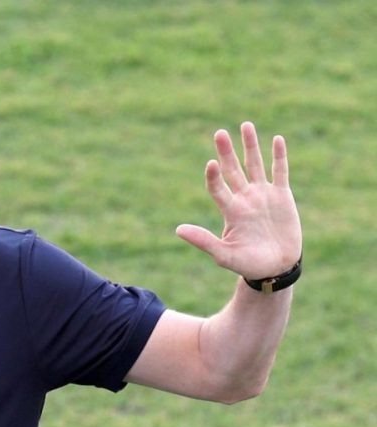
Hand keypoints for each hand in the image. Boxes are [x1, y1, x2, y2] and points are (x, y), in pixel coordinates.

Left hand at [176, 122, 301, 279]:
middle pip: (233, 169)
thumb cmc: (248, 263)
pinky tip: (276, 139)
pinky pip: (280, 171)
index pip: (217, 187)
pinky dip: (279, 156)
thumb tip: (178, 230)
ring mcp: (263, 195)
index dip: (213, 176)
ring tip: (245, 125)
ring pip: (255, 164)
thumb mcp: (224, 254)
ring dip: (250, 145)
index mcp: (230, 210)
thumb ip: (204, 241)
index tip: (210, 164)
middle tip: (219, 132)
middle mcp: (244, 198)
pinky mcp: (282, 196)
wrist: (276, 268)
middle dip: (226, 152)